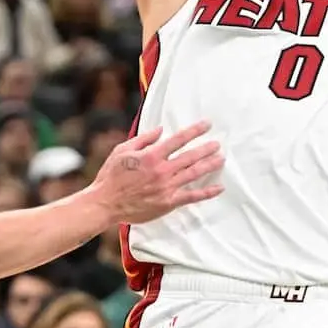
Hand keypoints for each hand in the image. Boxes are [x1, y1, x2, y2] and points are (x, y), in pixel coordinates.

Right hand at [91, 121, 223, 224]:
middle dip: (206, 148)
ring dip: (209, 165)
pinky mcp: (168, 203)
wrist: (105, 203)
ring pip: (193, 174)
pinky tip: (218, 188)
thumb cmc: (111, 176)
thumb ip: (143, 139)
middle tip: (218, 144)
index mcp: (151, 156)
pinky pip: (191, 196)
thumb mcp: (122, 150)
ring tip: (221, 159)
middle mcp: (162, 170)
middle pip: (190, 156)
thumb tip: (160, 130)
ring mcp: (166, 187)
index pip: (178, 140)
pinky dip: (206, 192)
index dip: (194, 131)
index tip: (206, 125)